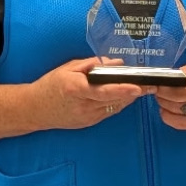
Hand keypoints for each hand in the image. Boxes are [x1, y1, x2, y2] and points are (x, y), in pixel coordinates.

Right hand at [31, 57, 145, 129]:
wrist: (35, 109)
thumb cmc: (50, 85)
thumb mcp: (68, 68)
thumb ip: (92, 64)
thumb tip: (114, 63)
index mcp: (75, 89)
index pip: (103, 91)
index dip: (122, 89)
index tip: (138, 87)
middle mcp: (82, 105)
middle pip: (113, 100)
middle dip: (133, 93)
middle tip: (151, 86)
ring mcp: (86, 117)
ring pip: (114, 107)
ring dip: (128, 98)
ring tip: (142, 88)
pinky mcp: (88, 123)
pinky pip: (108, 112)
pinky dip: (118, 103)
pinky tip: (125, 96)